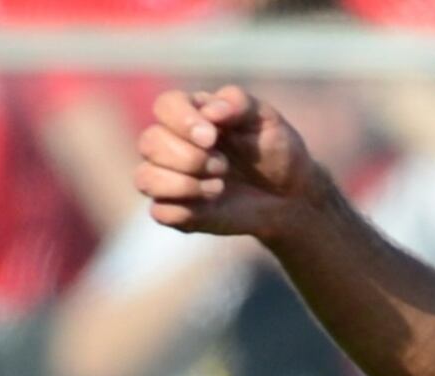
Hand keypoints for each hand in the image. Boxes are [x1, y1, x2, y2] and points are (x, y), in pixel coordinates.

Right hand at [138, 85, 327, 238]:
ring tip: (218, 187)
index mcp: (190, 113)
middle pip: (150, 143)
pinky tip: (211, 204)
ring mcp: (170, 177)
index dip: (182, 121)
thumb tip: (212, 110)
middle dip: (190, 158)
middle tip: (224, 166)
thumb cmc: (273, 150)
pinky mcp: (177, 210)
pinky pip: (160, 212)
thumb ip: (240, 103)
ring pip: (145, 179)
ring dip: (184, 184)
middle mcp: (172, 142)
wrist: (289, 195)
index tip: (211, 137)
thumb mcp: (266, 119)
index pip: (164, 106)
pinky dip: (184, 210)